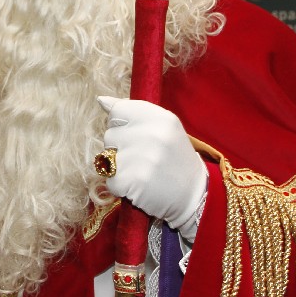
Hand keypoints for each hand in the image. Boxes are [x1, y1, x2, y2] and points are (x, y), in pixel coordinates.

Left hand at [97, 96, 206, 235]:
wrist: (193, 196)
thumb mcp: (163, 128)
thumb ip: (132, 112)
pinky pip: (109, 180)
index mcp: (161, 117)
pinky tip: (138, 187)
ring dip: (119, 169)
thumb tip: (101, 100)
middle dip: (120, 148)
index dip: (121, 125)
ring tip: (141, 172)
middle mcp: (153, 134)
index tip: (136, 137)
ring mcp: (143, 158)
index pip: (118, 111)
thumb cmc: (174, 159)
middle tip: (143, 159)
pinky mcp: (134, 181)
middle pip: (109, 135)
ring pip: (106, 158)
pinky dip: (119, 186)